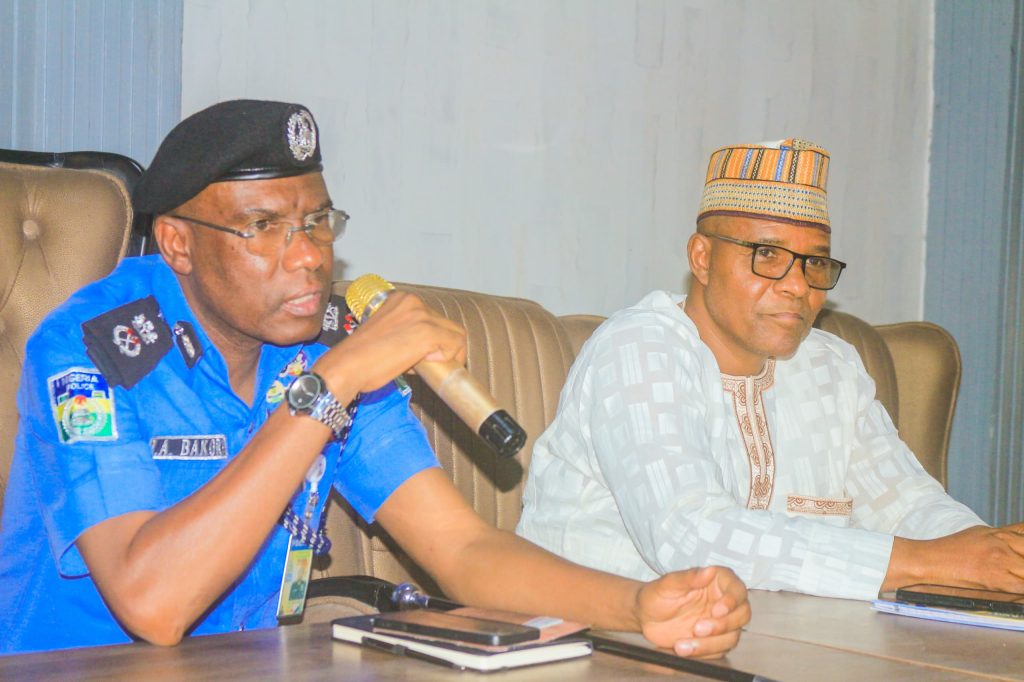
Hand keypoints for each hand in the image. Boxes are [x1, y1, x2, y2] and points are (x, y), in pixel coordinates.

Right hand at [315, 290, 466, 400]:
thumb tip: (428, 348)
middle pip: (447, 325)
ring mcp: (421, 315)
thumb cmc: (359, 357)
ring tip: (420, 366)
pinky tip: (424, 365)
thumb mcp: (385, 333)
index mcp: (401, 299)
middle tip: (422, 363)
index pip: (434, 317)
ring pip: (456, 335)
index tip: (421, 354)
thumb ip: (407, 333)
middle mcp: (412, 301)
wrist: (346, 367)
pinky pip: (456, 344)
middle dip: (442, 347)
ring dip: (445, 354)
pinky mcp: (427, 332)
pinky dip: (448, 359)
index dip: (433, 340)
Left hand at [636, 566, 748, 658]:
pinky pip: (719, 651)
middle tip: (698, 629)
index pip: (737, 589)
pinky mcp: (714, 641)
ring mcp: (721, 623)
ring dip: (710, 644)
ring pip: (731, 637)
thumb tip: (709, 571)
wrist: (646, 617)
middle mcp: (723, 603)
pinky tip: (684, 650)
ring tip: (682, 645)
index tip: (717, 610)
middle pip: (742, 615)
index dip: (732, 601)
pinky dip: (703, 653)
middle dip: (723, 625)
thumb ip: (689, 577)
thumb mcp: (669, 584)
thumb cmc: (657, 594)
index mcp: (716, 582)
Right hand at [887, 523, 1023, 592]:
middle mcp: (1003, 544)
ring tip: (1015, 575)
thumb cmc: (951, 550)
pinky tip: (1015, 589)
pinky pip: (1022, 588)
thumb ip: (1006, 537)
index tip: (1021, 555)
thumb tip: (1021, 538)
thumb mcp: (981, 534)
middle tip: (1018, 567)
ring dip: (1023, 574)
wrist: (930, 561)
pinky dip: (1021, 589)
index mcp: (1001, 533)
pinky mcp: (997, 579)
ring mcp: (1001, 561)